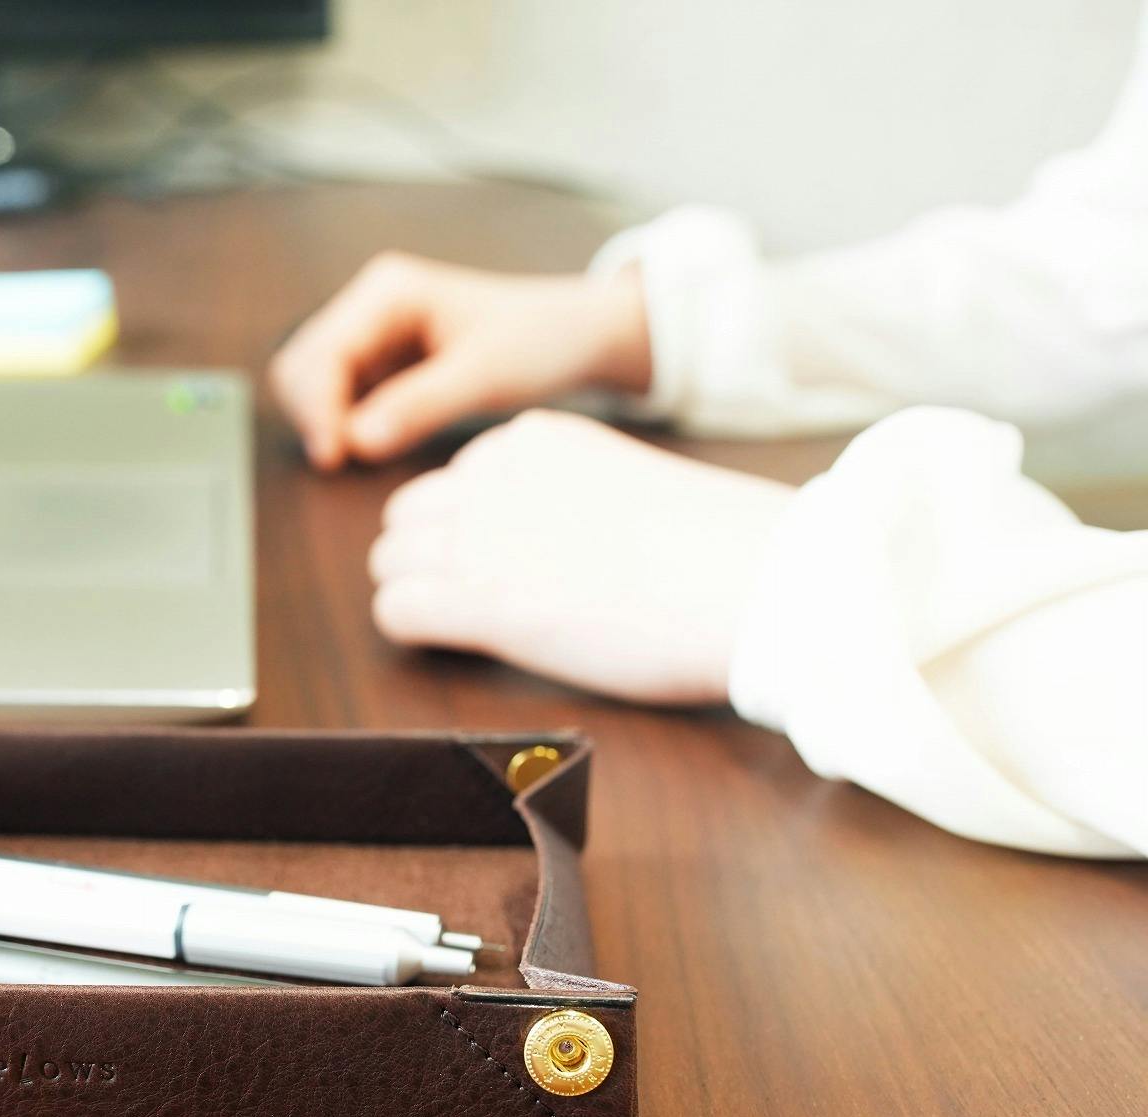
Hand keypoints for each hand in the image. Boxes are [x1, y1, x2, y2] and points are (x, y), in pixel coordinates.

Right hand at [269, 252, 651, 470]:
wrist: (573, 334)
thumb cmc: (537, 341)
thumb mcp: (485, 375)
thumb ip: (420, 405)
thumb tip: (357, 442)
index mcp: (387, 291)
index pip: (322, 352)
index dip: (317, 406)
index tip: (333, 457)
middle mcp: (368, 306)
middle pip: (301, 365)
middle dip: (313, 414)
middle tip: (345, 463)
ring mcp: (370, 335)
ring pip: (311, 384)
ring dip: (325, 421)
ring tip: (362, 454)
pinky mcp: (378, 364)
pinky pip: (338, 398)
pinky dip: (343, 425)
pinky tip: (374, 443)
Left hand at [369, 411, 793, 704]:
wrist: (756, 581)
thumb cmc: (717, 548)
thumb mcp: (622, 487)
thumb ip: (566, 497)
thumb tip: (543, 538)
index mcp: (531, 442)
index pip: (457, 478)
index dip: (467, 526)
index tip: (503, 558)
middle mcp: (493, 479)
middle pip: (409, 515)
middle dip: (426, 555)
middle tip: (468, 596)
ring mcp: (480, 539)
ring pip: (391, 560)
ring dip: (414, 589)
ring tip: (461, 623)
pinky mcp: (482, 603)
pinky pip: (398, 609)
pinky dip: (411, 627)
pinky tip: (446, 642)